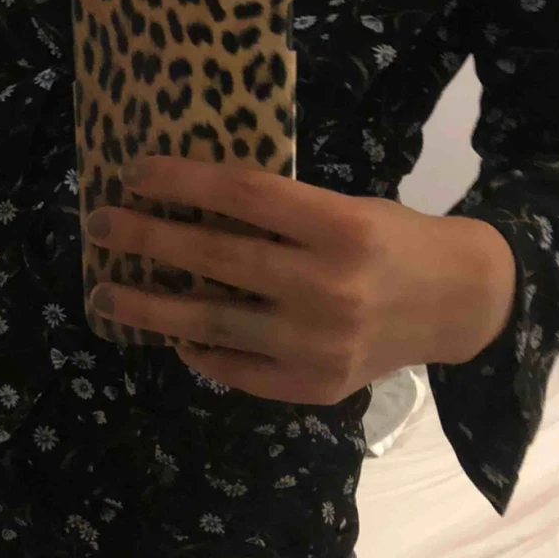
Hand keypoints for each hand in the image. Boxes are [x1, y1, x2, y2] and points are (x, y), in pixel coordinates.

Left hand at [86, 156, 516, 404]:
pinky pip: (239, 370)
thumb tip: (186, 205)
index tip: (132, 171)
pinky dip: (199, 352)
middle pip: (216, 257)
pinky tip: (172, 337)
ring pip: (213, 322)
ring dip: (148, 308)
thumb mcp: (342, 204)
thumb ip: (278, 210)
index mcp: (340, 225)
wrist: (460, 303)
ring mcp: (320, 344)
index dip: (181, 181)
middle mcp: (329, 285)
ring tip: (102, 294)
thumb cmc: (391, 237)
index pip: (243, 195)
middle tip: (98, 223)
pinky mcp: (316, 386)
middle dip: (146, 238)